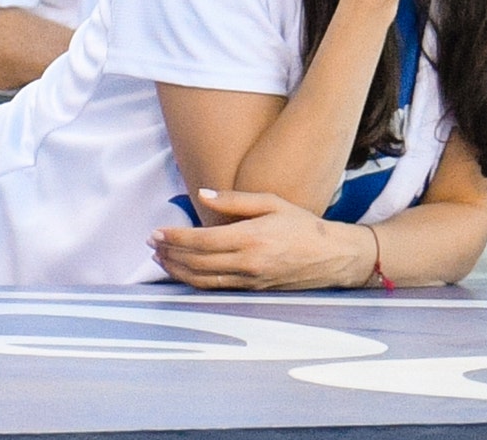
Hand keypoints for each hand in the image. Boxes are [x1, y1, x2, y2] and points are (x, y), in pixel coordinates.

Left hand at [149, 189, 373, 290]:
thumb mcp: (272, 202)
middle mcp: (248, 263)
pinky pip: (218, 289)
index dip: (175, 238)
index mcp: (250, 238)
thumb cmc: (303, 225)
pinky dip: (196, 282)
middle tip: (151, 244)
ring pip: (204, 280)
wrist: (335, 257)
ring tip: (161, 260)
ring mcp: (251, 281)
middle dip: (170, 254)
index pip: (201, 240)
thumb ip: (235, 200)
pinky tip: (185, 273)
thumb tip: (202, 194)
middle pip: (197, 263)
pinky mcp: (255, 291)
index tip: (156, 232)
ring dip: (178, 271)